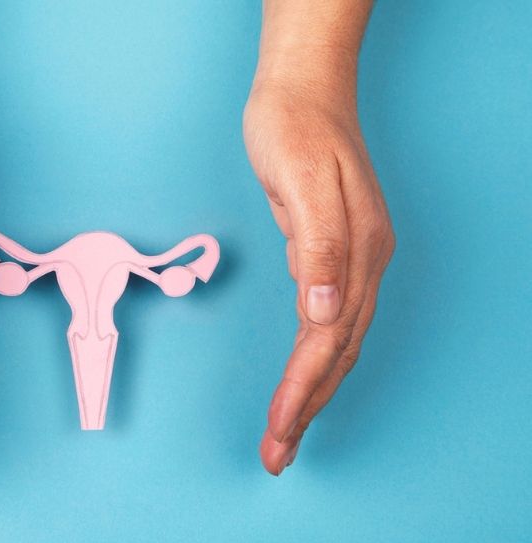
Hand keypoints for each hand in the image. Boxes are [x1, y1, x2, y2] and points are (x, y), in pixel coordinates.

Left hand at [243, 74, 394, 474]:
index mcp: (356, 251)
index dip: (302, 390)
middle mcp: (362, 263)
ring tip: (287, 432)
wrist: (302, 90)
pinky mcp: (333, 253)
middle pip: (335, 353)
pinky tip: (303, 378)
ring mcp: (353, 259)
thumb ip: (319, 245)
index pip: (327, 340)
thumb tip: (327, 310)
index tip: (279, 431)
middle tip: (277, 455)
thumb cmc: (293, 128)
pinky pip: (328, 321)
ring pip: (335, 343)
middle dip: (306, 408)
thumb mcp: (299, 179)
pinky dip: (314, 358)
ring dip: (312, 391)